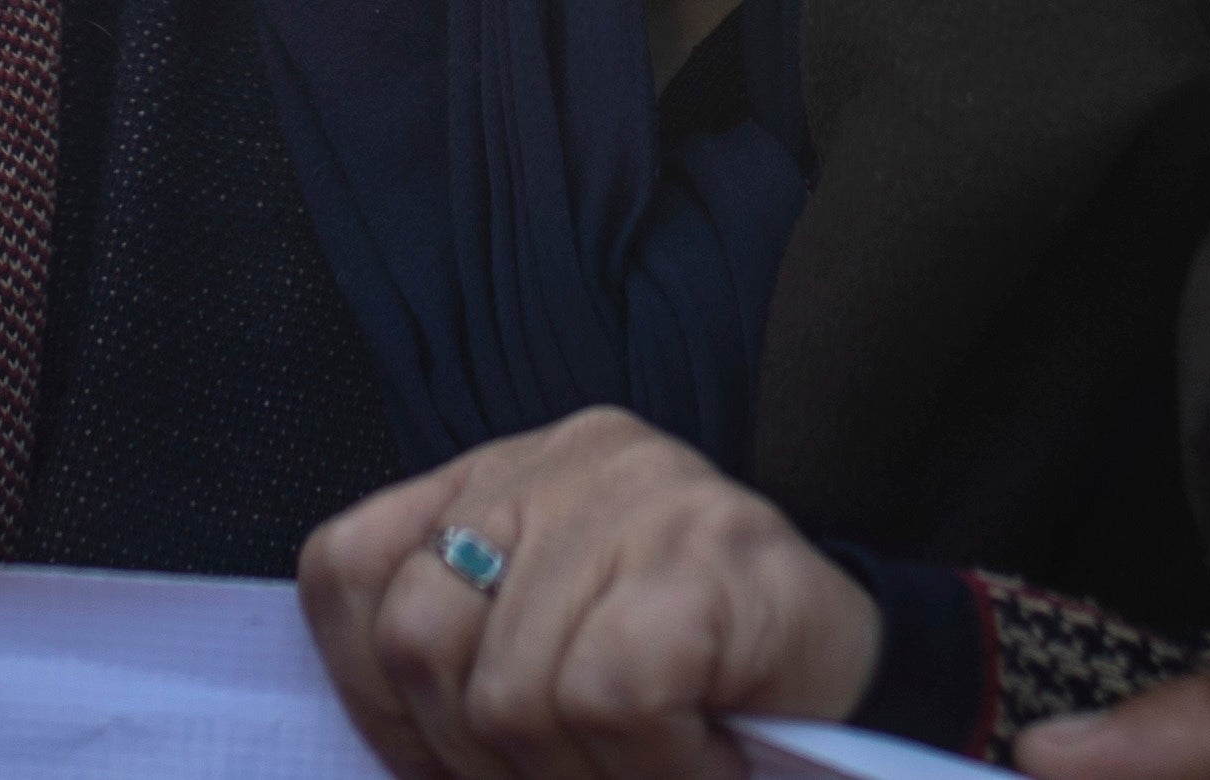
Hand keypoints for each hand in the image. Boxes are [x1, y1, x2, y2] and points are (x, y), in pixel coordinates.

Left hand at [300, 409, 879, 779]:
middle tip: (574, 776)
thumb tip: (395, 762)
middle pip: (417, 639)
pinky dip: (653, 767)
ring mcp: (635, 494)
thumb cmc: (690, 682)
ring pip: (512, 695)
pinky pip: (610, 700)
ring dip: (581, 778)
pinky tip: (702, 757)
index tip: (437, 766)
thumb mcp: (547, 649)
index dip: (372, 698)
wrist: (860, 674)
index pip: (348, 566)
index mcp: (498, 477)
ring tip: (648, 767)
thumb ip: (464, 662)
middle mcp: (558, 461)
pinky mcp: (701, 552)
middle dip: (479, 761)